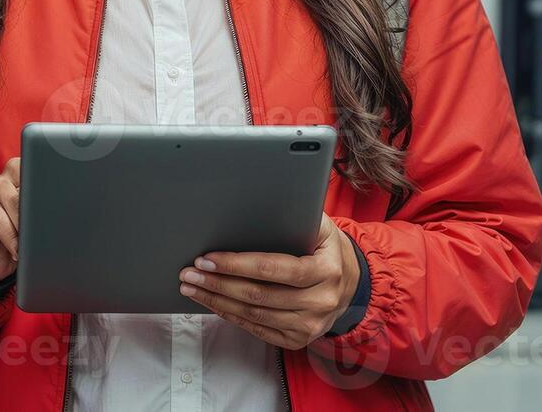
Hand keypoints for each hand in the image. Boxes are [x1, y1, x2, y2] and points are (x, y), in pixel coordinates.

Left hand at [178, 214, 359, 347]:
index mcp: (327, 270)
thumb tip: (255, 202)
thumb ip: (294, 215)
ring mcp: (310, 325)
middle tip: (190, 273)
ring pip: (254, 316)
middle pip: (259, 295)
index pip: (275, 269)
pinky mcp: (298, 339)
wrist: (351, 285)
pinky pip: (258, 330)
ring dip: (218, 301)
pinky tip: (213, 303)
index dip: (237, 264)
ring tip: (192, 287)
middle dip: (218, 283)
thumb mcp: (321, 227)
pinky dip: (231, 316)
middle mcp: (321, 301)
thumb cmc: (327, 249)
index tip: (208, 259)